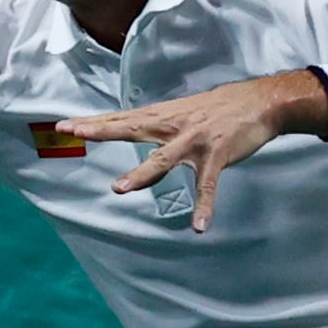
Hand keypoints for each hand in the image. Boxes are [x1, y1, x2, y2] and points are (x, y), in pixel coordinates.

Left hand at [57, 70, 327, 232]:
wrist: (261, 101)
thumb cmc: (221, 108)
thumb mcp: (183, 111)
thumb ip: (159, 122)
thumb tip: (136, 126)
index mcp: (163, 117)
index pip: (122, 118)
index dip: (94, 122)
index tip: (65, 124)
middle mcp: (173, 126)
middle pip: (130, 127)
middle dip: (101, 130)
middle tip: (73, 130)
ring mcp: (194, 141)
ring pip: (162, 159)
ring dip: (141, 174)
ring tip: (119, 189)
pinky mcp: (216, 156)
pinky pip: (208, 186)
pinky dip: (204, 206)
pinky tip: (198, 227)